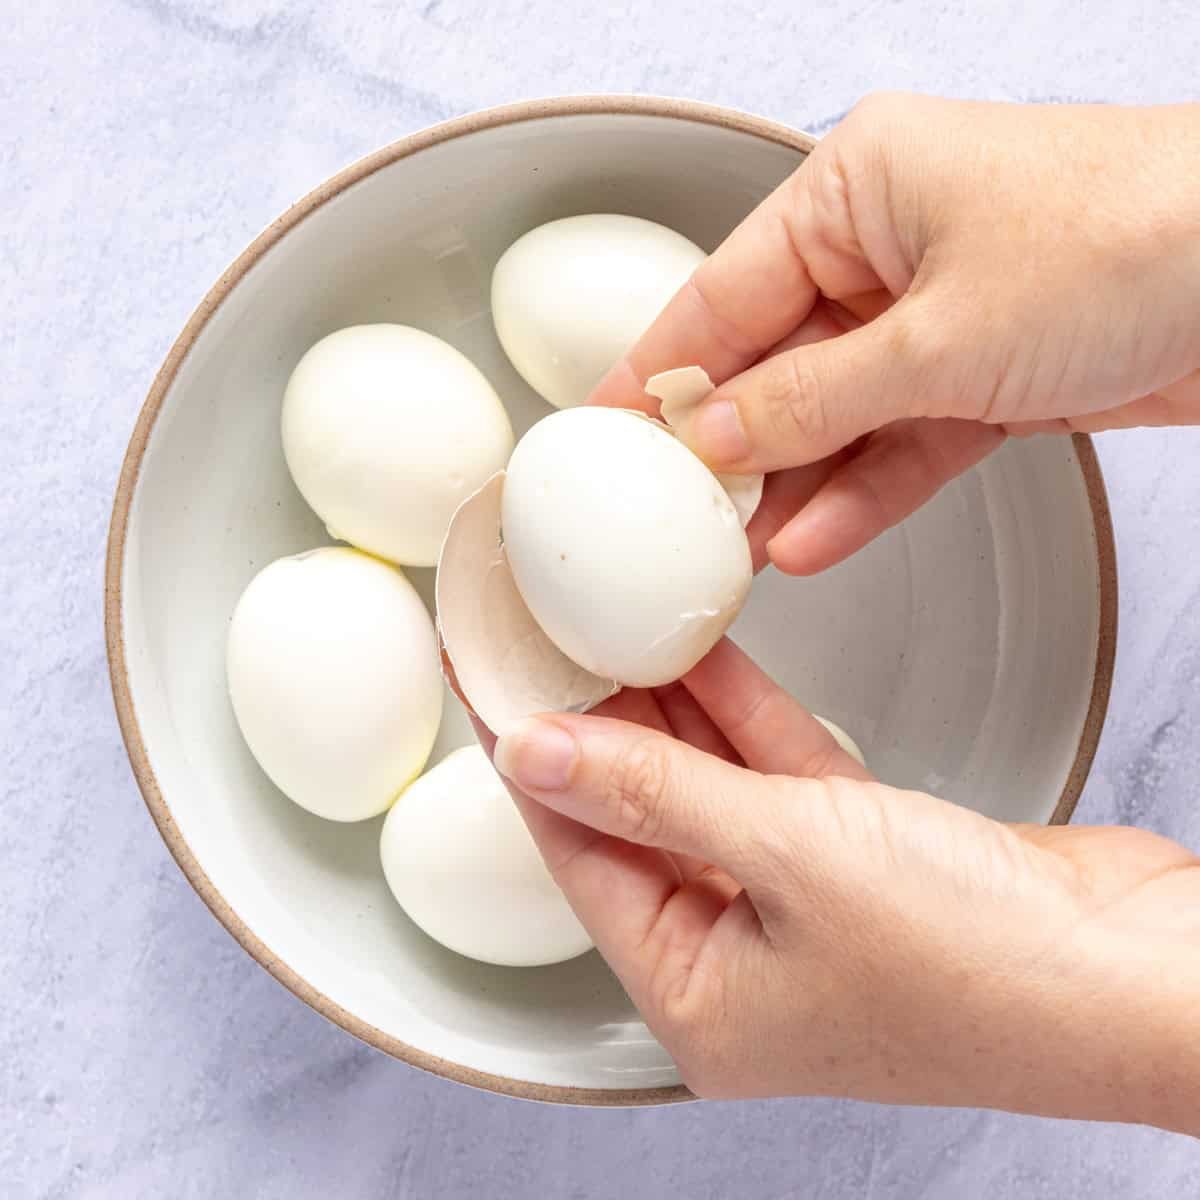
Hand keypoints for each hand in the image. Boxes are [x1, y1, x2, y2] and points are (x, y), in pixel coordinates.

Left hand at [486, 640, 1199, 1132]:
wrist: (1142, 973)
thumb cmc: (981, 964)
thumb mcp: (786, 856)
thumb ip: (655, 794)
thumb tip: (534, 753)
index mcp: (700, 1001)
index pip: (579, 859)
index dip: (531, 766)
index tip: (494, 691)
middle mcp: (743, 964)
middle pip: (639, 822)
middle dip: (596, 731)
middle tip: (547, 645)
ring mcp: (803, 910)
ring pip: (710, 790)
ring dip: (669, 713)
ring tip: (613, 631)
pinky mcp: (861, 858)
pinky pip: (776, 778)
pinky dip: (743, 717)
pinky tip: (701, 654)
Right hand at [591, 95, 1199, 573]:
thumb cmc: (1136, 238)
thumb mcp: (938, 336)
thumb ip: (811, 398)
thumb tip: (712, 434)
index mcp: (858, 186)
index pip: (722, 291)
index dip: (656, 369)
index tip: (603, 426)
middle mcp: (890, 243)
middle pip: (774, 358)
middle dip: (727, 442)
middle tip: (669, 510)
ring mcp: (939, 311)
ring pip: (835, 410)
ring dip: (791, 482)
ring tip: (735, 548)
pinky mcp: (986, 371)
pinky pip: (900, 439)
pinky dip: (863, 490)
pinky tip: (814, 539)